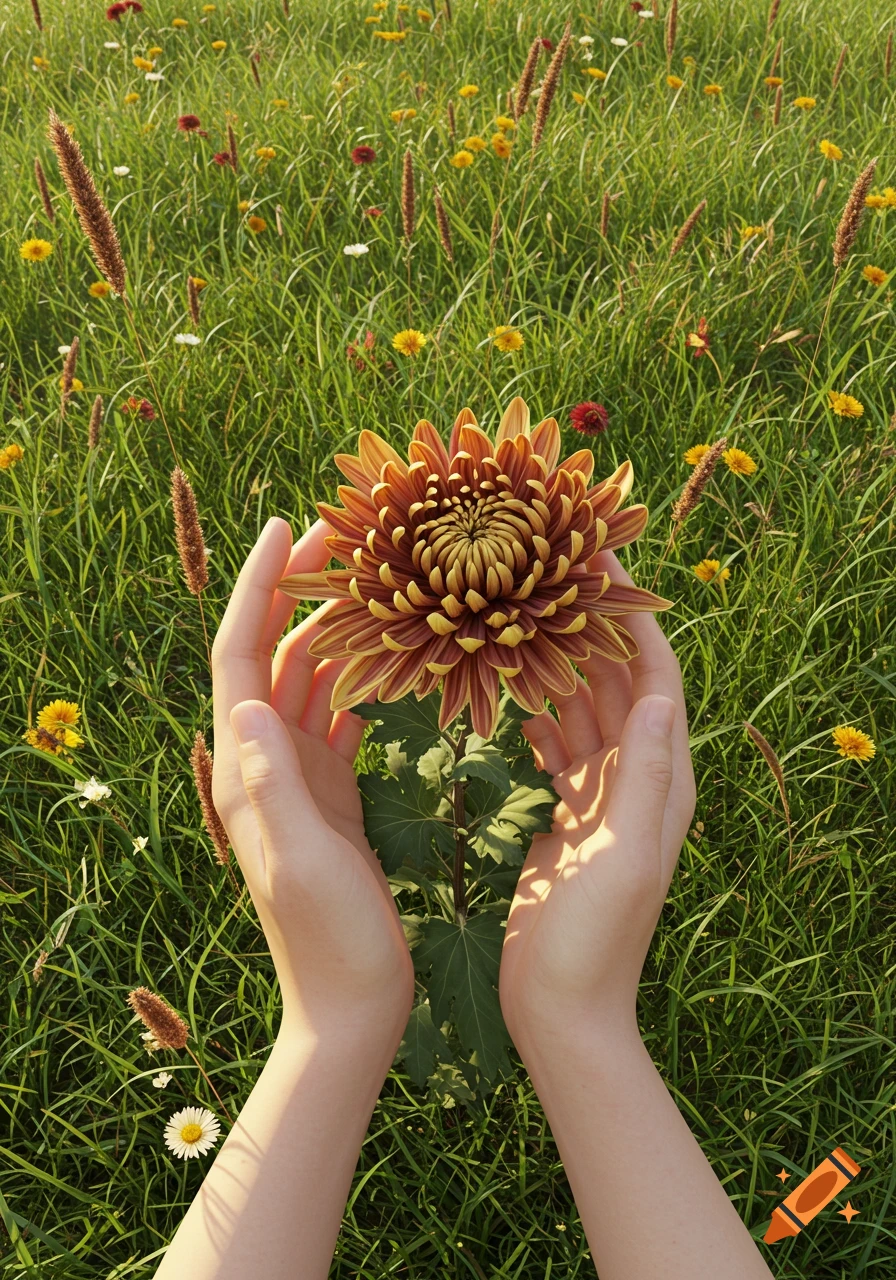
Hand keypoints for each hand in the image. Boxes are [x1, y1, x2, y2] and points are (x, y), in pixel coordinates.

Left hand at [211, 517, 414, 1042]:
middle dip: (300, 589)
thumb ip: (274, 786)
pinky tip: (391, 648)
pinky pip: (339, 713)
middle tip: (346, 535)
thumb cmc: (329, 941)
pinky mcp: (329, 791)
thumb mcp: (301, 862)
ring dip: (332, 623)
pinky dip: (360, 672)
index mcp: (249, 770)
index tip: (287, 527)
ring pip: (308, 676)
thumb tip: (249, 703)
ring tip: (373, 574)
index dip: (258, 587)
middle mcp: (264, 762)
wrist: (350, 1002)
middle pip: (274, 651)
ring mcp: (297, 775)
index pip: (241, 655)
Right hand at [498, 549, 695, 1045]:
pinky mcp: (566, 813)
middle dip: (589, 624)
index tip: (601, 559)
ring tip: (521, 608)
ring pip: (581, 707)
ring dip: (558, 659)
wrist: (562, 1010)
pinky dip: (534, 708)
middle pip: (617, 681)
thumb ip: (644, 778)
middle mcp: (636, 780)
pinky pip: (554, 743)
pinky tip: (505, 681)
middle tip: (549, 568)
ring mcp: (600, 796)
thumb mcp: (624, 857)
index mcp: (659, 783)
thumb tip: (658, 693)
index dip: (632, 617)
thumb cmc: (592, 942)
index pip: (655, 678)